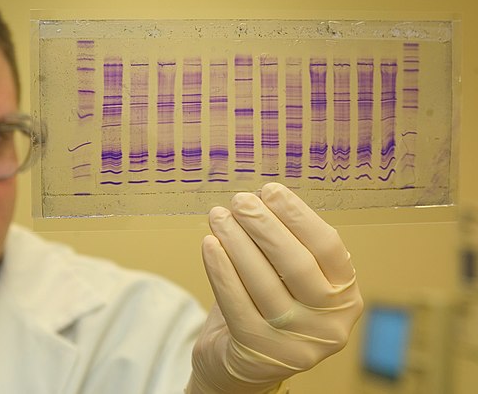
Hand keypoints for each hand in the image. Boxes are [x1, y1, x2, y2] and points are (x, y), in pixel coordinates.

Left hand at [187, 183, 362, 392]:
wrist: (242, 363)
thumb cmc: (266, 307)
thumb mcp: (289, 280)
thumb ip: (284, 246)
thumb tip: (260, 198)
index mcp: (345, 296)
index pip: (327, 247)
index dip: (298, 215)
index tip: (270, 190)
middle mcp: (329, 324)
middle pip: (296, 264)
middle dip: (264, 225)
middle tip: (240, 200)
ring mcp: (296, 344)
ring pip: (264, 282)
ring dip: (237, 242)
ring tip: (218, 216)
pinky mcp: (260, 354)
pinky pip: (236, 303)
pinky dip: (220, 270)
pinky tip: (209, 244)